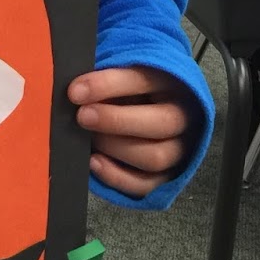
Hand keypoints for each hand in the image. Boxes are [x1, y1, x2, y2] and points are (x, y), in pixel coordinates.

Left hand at [71, 66, 194, 197]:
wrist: (149, 112)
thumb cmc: (127, 90)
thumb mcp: (122, 74)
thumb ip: (105, 80)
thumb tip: (76, 90)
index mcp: (172, 81)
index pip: (145, 81)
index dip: (108, 85)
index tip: (76, 91)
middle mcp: (183, 117)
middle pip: (161, 122)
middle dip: (116, 120)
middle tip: (82, 116)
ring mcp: (178, 150)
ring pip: (156, 157)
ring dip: (116, 148)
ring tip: (89, 139)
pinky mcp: (166, 178)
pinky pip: (146, 185)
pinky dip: (117, 177)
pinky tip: (93, 162)